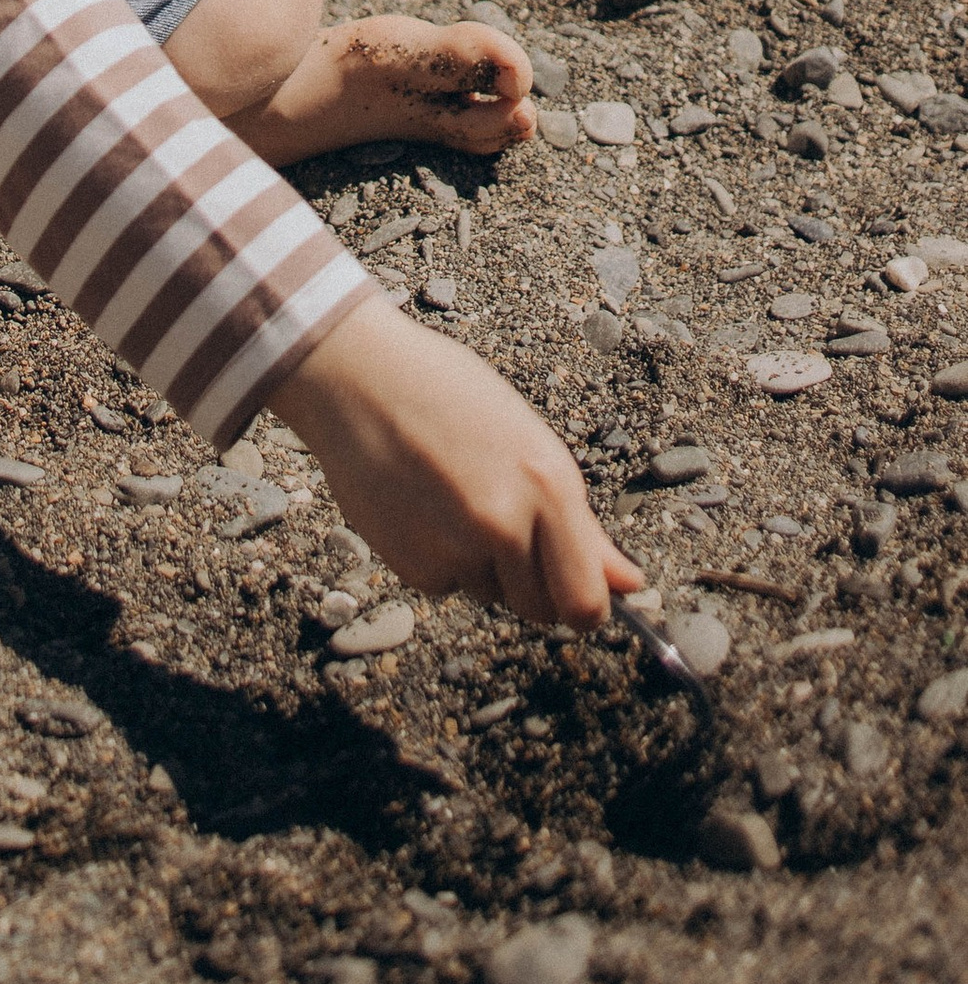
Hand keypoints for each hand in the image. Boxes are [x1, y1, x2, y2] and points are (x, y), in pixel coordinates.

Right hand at [269, 292, 640, 628]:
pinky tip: (417, 504)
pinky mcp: (411, 563)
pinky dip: (435, 556)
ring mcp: (455, 548)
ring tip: (449, 494)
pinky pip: (443, 582)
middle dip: (527, 581)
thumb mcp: (527, 443)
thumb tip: (630, 586)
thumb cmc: (446, 394)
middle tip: (498, 521)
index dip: (584, 607)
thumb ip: (580, 525)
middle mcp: (506, 524)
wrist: (354, 375)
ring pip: (489, 591)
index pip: (586, 602)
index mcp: (549, 486)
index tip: (573, 596)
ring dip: (479, 564)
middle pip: (539, 608)